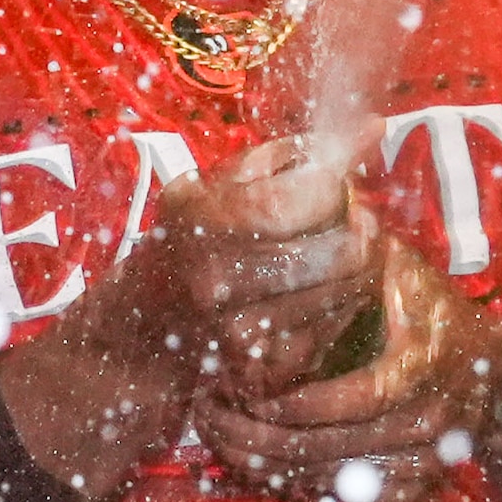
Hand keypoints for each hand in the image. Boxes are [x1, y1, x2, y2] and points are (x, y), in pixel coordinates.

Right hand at [0, 140, 374, 500]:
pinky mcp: (263, 371)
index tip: (337, 181)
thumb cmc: (185, 245)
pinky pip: (335, 330)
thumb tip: (369, 130)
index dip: (339, 184)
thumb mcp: (216, 187)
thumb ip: (290, 156)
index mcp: (202, 220)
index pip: (310, 195)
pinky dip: (338, 309)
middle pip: (342, 249)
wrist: (131, 336)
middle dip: (359, 229)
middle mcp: (217, 280)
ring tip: (335, 255)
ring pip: (348, 291)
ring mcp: (241, 332)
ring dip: (357, 268)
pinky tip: (314, 298)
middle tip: (351, 221)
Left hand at [192, 220, 488, 501]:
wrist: (488, 373)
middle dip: (263, 434)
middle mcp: (431, 419)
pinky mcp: (411, 488)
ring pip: (331, 480)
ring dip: (266, 462)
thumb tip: (308, 186)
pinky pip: (343, 501)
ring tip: (215, 432)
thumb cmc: (425, 308)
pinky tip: (249, 460)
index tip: (247, 386)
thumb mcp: (398, 266)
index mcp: (426, 361)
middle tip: (209, 412)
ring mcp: (424, 460)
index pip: (361, 396)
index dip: (300, 400)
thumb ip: (352, 240)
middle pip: (335, 448)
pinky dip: (291, 484)